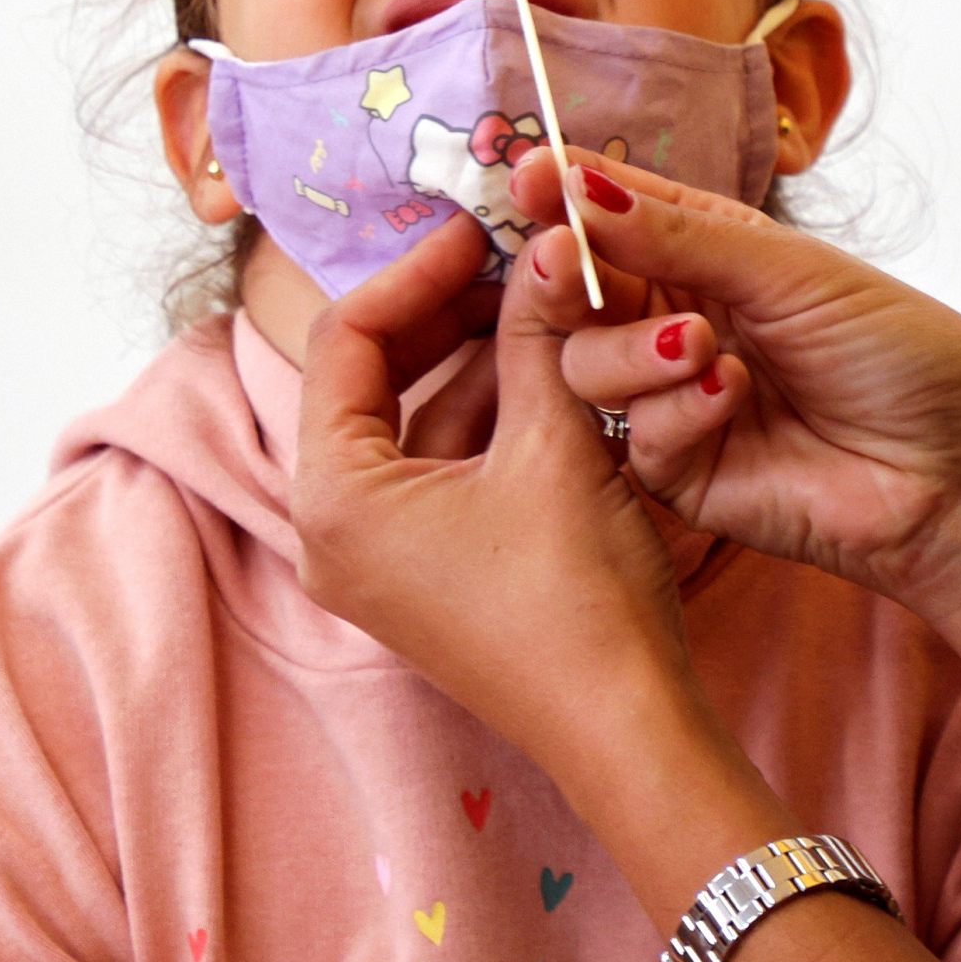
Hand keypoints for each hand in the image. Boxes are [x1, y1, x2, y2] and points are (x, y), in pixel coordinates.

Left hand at [291, 213, 708, 769]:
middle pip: (369, 378)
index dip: (415, 272)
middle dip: (444, 312)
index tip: (478, 229)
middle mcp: (332, 532)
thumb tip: (545, 237)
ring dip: (476, 361)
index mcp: (332, 497)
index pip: (345, 341)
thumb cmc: (578, 599)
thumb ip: (535, 333)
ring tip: (542, 299)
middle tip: (510, 257)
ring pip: (412, 422)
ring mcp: (377, 559)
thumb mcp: (555, 445)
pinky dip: (488, 417)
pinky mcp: (425, 575)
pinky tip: (549, 369)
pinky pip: (438, 469)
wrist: (628, 732)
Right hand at [505, 149, 960, 620]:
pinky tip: (733, 400)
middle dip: (566, 276)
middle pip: (576, 295)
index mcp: (708, 257)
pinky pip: (633, 440)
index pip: (614, 216)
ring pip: (584, 369)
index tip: (532, 177)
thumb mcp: (790, 270)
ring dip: (630, 351)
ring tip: (702, 345)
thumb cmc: (901, 354)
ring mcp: (673, 403)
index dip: (568, 196)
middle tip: (566, 262)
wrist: (959, 472)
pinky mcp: (682, 477)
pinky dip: (675, 412)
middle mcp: (679, 323)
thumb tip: (579, 185)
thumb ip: (678, 235)